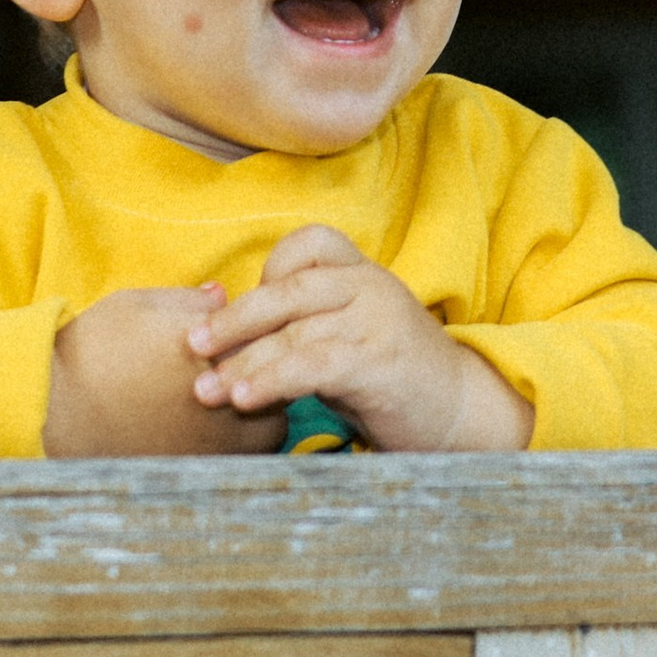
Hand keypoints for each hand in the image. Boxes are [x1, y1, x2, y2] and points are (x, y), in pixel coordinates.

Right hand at [46, 286, 287, 456]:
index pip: (272, 338)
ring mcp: (211, 440)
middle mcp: (221, 395)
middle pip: (279, 387)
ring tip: (231, 408)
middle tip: (248, 374)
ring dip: (261, 417)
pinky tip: (210, 436)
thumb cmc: (91, 351)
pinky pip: (242, 464)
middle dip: (273, 377)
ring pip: (270, 430)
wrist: (50, 411)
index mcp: (213, 347)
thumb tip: (223, 295)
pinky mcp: (196, 473)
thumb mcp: (137, 305)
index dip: (268, 337)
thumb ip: (189, 300)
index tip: (254, 339)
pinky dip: (238, 451)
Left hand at [185, 225, 534, 452]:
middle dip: (234, 319)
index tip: (243, 312)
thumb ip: (310, 327)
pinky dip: (272, 381)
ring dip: (243, 363)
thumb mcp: (354, 337)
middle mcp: (370, 286)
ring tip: (206, 390)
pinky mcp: (379, 360)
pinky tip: (245, 399)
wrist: (463, 412)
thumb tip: (234, 340)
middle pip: (289, 289)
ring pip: (294, 333)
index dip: (271, 270)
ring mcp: (377, 321)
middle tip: (192, 345)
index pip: (310, 244)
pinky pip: (313, 365)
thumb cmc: (396, 379)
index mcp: (364, 273)